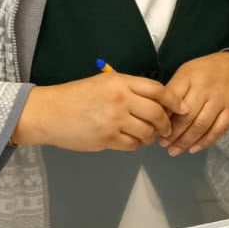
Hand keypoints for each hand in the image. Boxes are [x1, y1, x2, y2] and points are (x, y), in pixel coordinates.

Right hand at [13, 72, 180, 151]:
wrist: (46, 113)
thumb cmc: (75, 96)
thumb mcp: (103, 83)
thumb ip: (129, 88)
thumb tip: (157, 101)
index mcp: (120, 82)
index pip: (158, 90)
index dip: (174, 101)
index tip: (182, 109)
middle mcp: (120, 99)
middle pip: (157, 113)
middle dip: (166, 123)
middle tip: (165, 128)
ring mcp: (114, 120)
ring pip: (148, 132)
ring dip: (151, 136)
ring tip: (146, 135)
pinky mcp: (106, 138)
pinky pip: (133, 145)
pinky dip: (135, 145)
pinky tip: (130, 140)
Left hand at [163, 52, 228, 153]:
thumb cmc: (205, 72)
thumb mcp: (186, 73)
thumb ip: (173, 92)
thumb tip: (159, 117)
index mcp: (189, 76)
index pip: (172, 100)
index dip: (162, 117)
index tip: (155, 128)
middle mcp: (206, 87)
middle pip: (186, 116)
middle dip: (172, 134)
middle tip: (163, 144)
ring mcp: (221, 99)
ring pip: (201, 125)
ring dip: (186, 141)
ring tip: (174, 150)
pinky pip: (218, 130)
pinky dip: (205, 142)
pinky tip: (194, 148)